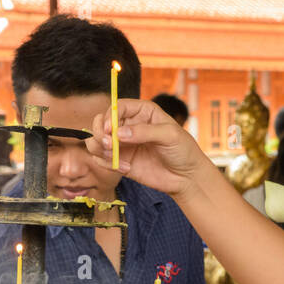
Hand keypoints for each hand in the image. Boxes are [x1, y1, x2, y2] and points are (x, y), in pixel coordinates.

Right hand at [85, 97, 208, 198]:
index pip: (117, 107)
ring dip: (98, 148)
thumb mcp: (169, 135)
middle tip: (107, 144)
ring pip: (96, 140)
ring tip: (113, 157)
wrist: (187, 177)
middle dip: (99, 132)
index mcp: (141, 112)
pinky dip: (107, 164)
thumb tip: (119, 134)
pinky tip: (125, 169)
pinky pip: (102, 160)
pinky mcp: (121, 161)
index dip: (109, 116)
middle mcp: (129, 125)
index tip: (109, 130)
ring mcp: (123, 144)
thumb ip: (144, 132)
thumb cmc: (183, 150)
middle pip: (101, 122)